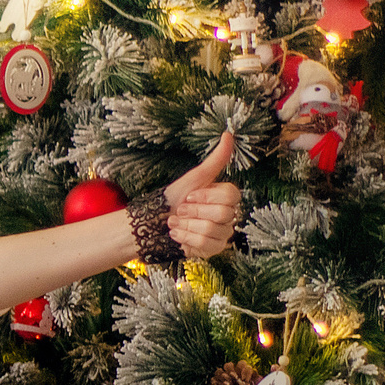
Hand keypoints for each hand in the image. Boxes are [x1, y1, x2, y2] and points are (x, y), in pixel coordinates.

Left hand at [161, 129, 241, 260]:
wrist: (154, 222)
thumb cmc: (174, 198)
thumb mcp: (195, 177)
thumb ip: (216, 159)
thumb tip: (228, 134)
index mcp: (227, 199)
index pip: (231, 196)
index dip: (207, 196)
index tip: (190, 195)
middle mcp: (229, 216)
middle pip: (222, 214)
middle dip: (194, 211)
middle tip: (182, 210)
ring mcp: (223, 234)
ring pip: (212, 230)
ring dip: (187, 225)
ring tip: (177, 222)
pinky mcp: (213, 250)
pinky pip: (204, 244)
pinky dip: (186, 238)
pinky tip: (177, 234)